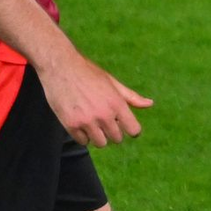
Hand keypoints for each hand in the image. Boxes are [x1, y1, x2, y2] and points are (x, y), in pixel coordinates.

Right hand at [38, 49, 153, 146]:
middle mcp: (104, 115)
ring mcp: (87, 121)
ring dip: (98, 136)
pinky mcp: (71, 125)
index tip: (126, 127)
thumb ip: (131, 97)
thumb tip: (150, 104)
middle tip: (106, 121)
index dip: (132, 130)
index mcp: (117, 103)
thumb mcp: (112, 83)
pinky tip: (80, 122)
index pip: (134, 130)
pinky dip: (83, 136)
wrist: (60, 67)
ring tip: (93, 123)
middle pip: (117, 138)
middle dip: (113, 132)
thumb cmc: (89, 73)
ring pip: (100, 143)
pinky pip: (83, 141)